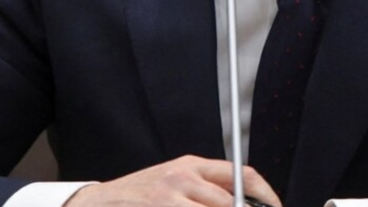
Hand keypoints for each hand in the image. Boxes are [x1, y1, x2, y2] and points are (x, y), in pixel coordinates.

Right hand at [63, 155, 281, 206]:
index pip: (242, 174)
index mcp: (193, 165)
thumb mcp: (177, 180)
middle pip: (231, 201)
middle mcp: (183, 178)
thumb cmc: (144, 193)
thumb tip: (248, 200)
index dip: (266, 195)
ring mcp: (170, 197)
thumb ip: (209, 188)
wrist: (102, 202)